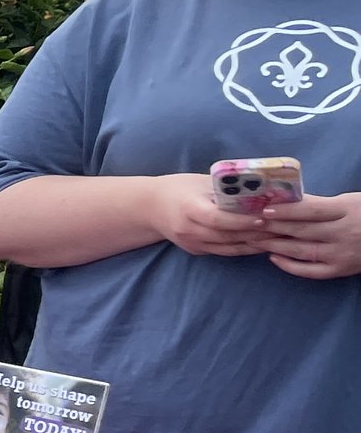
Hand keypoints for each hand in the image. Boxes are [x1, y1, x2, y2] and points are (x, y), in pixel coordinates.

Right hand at [146, 173, 272, 257]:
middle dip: (256, 234)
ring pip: (229, 247)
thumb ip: (227, 188)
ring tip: (279, 238)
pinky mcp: (196, 250)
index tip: (264, 218)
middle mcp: (188, 230)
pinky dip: (245, 248)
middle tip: (283, 229)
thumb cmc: (180, 188)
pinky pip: (224, 251)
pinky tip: (263, 243)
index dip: (242, 222)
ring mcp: (191, 243)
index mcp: (188, 209)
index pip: (218, 219)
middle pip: (227, 236)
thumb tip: (262, 188)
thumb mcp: (201, 182)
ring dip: (255, 244)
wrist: (150, 206)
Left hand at [258, 192, 360, 278]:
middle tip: (250, 225)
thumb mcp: (349, 201)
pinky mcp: (341, 269)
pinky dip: (290, 266)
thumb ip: (321, 203)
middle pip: (303, 230)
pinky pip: (312, 271)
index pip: (312, 210)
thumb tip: (286, 199)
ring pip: (303, 251)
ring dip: (276, 245)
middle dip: (274, 228)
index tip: (264, 210)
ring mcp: (342, 253)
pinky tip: (274, 258)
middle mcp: (345, 232)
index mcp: (347, 210)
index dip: (287, 210)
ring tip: (255, 239)